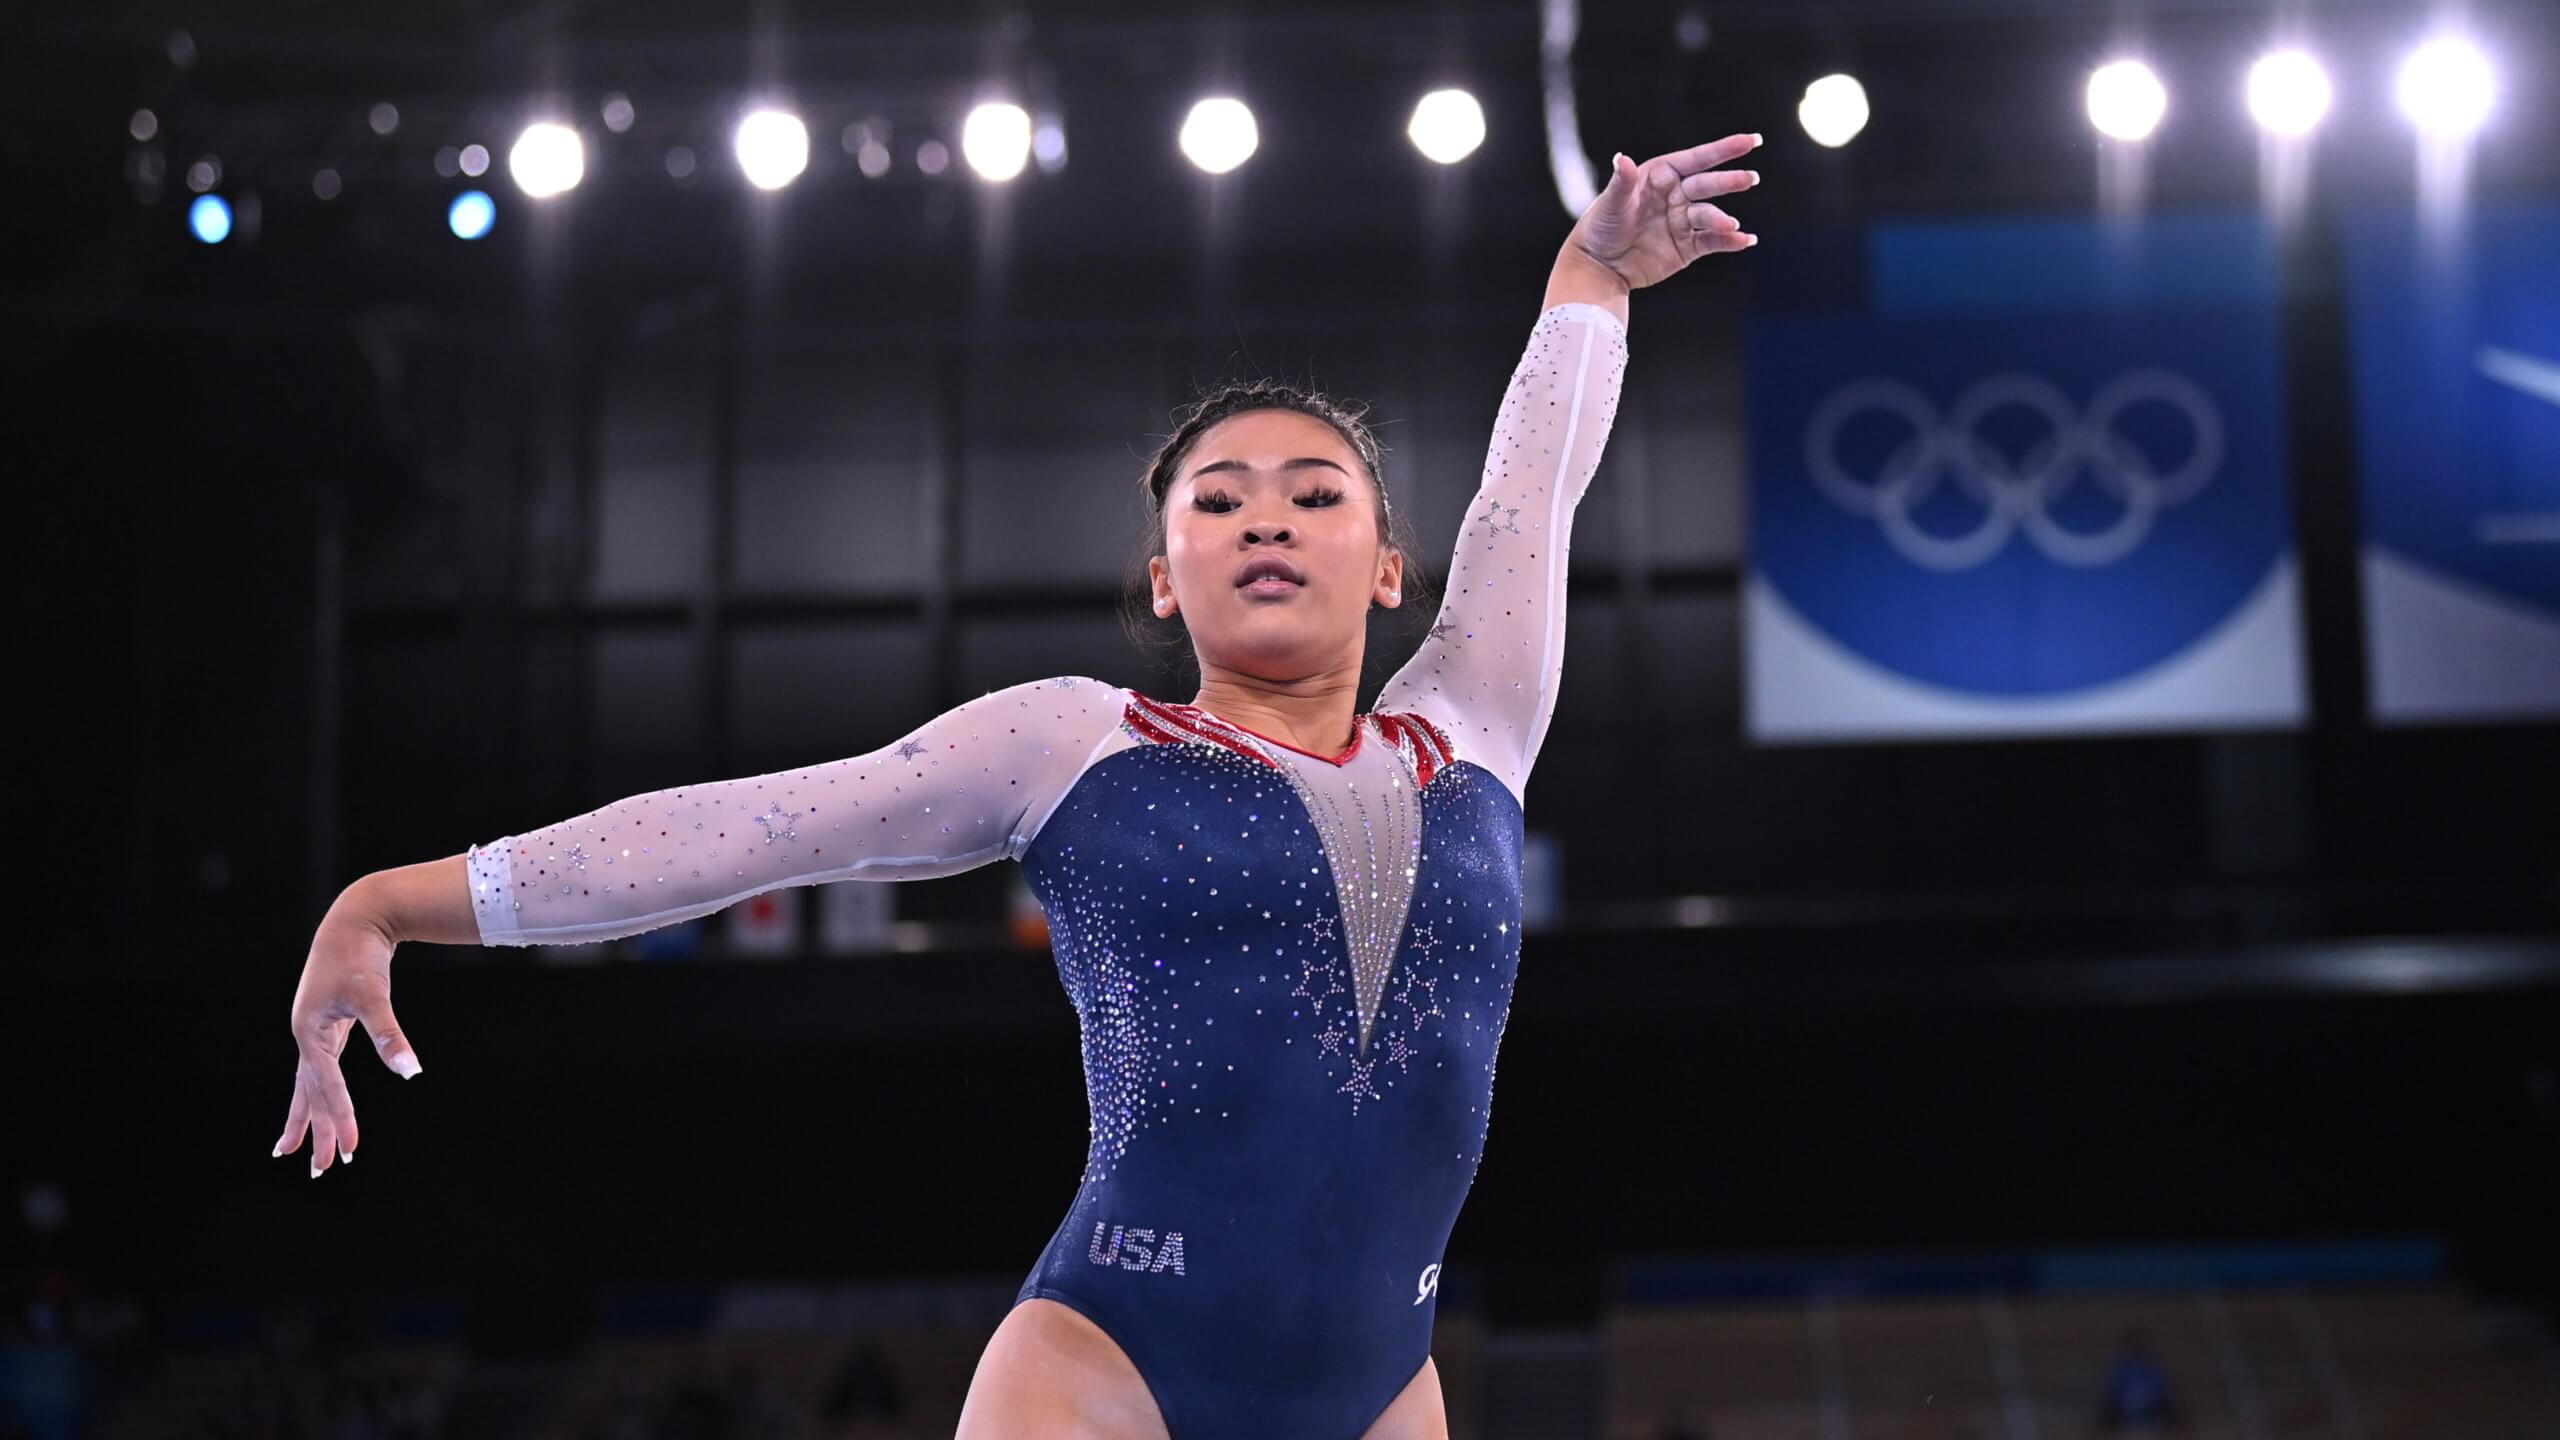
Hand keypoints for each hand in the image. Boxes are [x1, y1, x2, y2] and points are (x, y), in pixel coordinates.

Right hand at [274, 883, 423, 1177]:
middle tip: (321, 1169)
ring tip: (292, 1151)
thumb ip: (389, 1033)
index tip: (351, 1148)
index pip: (326, 1085)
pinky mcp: (324, 1026)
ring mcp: (312, 1032)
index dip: (340, 1116)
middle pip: (310, 1094)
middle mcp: (306, 1036)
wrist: (354, 919)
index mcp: (311, 1032)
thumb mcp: (374, 995)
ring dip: (307, 1118)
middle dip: (316, 1132)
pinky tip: (318, 1103)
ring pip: (308, 1085)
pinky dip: (317, 1090)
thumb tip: (411, 1070)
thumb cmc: (361, 955)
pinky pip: (318, 1069)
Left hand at [1565, 133, 1762, 290]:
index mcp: (1661, 175)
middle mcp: (1676, 195)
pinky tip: (1744, 240)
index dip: (1723, 149)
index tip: (1750, 141)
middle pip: (1707, 185)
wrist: (1598, 266)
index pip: (1696, 159)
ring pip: (1709, 215)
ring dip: (1723, 219)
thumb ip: (1622, 182)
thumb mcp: (1611, 203)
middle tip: (1749, 179)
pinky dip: (1729, 241)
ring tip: (1731, 225)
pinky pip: (1712, 241)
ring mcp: (1683, 221)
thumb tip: (1622, 159)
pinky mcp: (1687, 247)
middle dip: (1729, 181)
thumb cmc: (1600, 227)